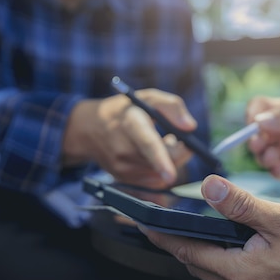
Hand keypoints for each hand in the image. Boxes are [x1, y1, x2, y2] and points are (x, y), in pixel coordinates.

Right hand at [63, 89, 196, 188]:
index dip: (161, 161)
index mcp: (131, 124)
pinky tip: (151, 156)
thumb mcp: (149, 97)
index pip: (148, 145)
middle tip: (174, 138)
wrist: (89, 128)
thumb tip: (190, 127)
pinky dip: (160, 171)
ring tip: (158, 143)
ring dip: (169, 161)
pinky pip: (154, 182)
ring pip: (161, 174)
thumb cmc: (125, 110)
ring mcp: (122, 168)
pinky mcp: (124, 180)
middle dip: (178, 153)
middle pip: (162, 163)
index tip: (170, 175)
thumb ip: (173, 106)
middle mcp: (124, 150)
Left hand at [141, 175, 279, 279]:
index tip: (143, 226)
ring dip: (206, 258)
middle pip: (199, 267)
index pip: (187, 252)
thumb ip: (242, 204)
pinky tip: (239, 255)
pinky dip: (228, 268)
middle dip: (181, 247)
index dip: (163, 237)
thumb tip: (209, 188)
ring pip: (217, 277)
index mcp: (240, 272)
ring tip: (201, 238)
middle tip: (167, 229)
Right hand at [246, 97, 279, 186]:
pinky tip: (279, 166)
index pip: (258, 108)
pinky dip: (272, 168)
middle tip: (259, 142)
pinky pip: (273, 170)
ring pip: (261, 153)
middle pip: (254, 133)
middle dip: (253, 138)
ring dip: (261, 154)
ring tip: (273, 154)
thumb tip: (259, 120)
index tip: (254, 121)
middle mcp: (279, 133)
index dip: (253, 113)